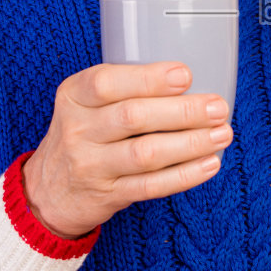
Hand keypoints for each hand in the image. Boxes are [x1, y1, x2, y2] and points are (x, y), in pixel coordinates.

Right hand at [22, 61, 230, 237]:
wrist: (48, 191)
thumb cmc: (82, 135)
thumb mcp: (85, 103)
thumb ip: (123, 87)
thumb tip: (188, 78)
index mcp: (73, 96)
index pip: (106, 83)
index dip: (148, 79)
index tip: (185, 75)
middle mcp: (77, 130)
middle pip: (132, 117)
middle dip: (182, 111)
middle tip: (216, 107)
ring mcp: (90, 166)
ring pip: (145, 154)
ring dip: (190, 143)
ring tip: (222, 134)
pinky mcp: (107, 195)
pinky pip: (151, 186)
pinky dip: (185, 175)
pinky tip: (209, 163)